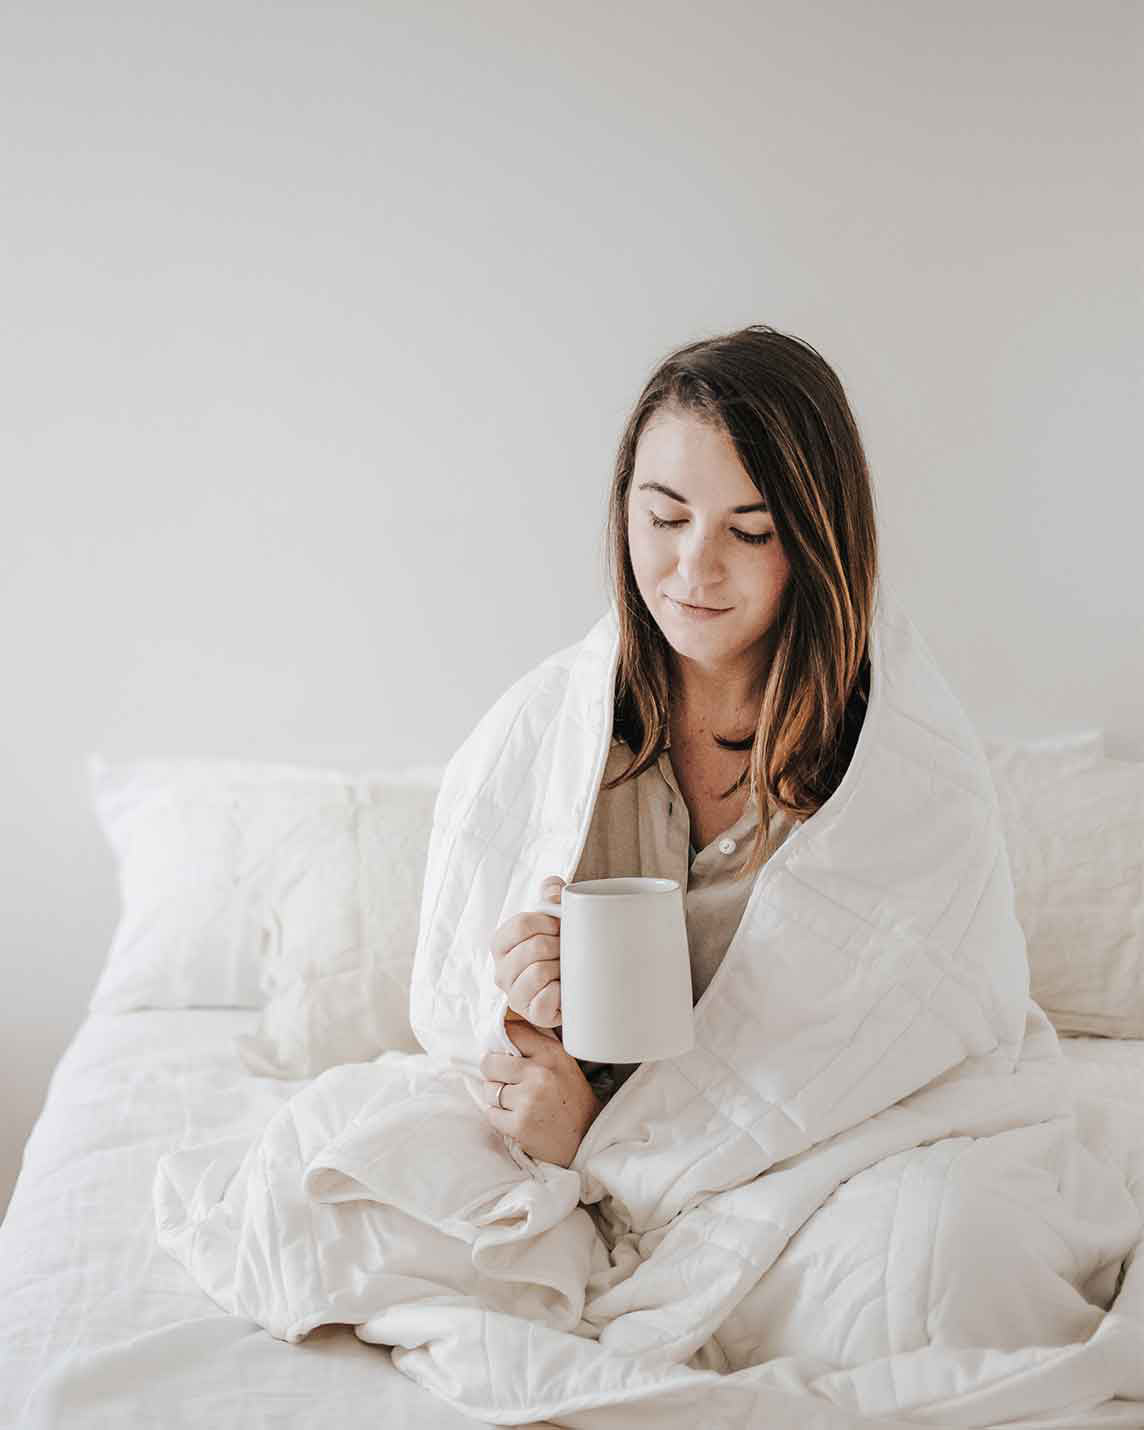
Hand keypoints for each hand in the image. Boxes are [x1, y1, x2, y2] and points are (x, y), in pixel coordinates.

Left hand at [479, 1020, 602, 1166]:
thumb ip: (538, 1048)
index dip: (501, 1044)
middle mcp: (539, 1074)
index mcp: (551, 1054)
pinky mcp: (519, 1125)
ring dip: (496, 1097)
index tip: (503, 1054)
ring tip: (516, 1102)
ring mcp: (528, 1100)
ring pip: (489, 1089)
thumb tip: (505, 1031)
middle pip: (490, 1063)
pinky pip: (491, 1114)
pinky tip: (516, 1118)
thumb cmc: (572, 1100)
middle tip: (507, 1082)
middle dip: (494, 1073)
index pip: (511, 1034)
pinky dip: (500, 1117)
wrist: (587, 1139)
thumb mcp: (563, 1064)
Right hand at [490, 875, 565, 1028]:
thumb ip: (551, 895)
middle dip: (558, 945)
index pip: (519, 925)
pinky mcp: (532, 1014)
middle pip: (534, 947)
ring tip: (565, 968)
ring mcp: (515, 995)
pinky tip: (564, 989)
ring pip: (539, 972)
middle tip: (566, 949)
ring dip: (560, 967)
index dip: (546, 922)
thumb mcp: (554, 918)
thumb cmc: (559, 948)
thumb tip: (554, 890)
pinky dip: (560, 992)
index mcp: (501, 944)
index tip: (560, 925)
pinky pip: (545, 1000)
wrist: (574, 986)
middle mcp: (501, 971)